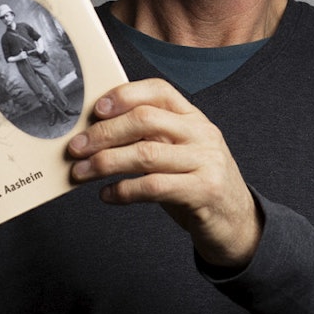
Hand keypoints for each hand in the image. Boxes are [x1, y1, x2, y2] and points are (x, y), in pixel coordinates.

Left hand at [68, 78, 260, 267]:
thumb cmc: (197, 184)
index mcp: (194, 118)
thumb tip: (96, 132)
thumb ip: (150, 137)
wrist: (237, 222)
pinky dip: (123, 191)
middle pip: (145, 120)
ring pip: (145, 153)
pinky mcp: (204, 192)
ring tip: (82, 173)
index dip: (124, 96)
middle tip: (76, 148)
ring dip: (105, 163)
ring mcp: (206, 162)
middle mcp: (202, 134)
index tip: (95, 110)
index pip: (159, 91)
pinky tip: (107, 195)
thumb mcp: (179, 152)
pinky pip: (153, 187)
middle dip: (103, 133)